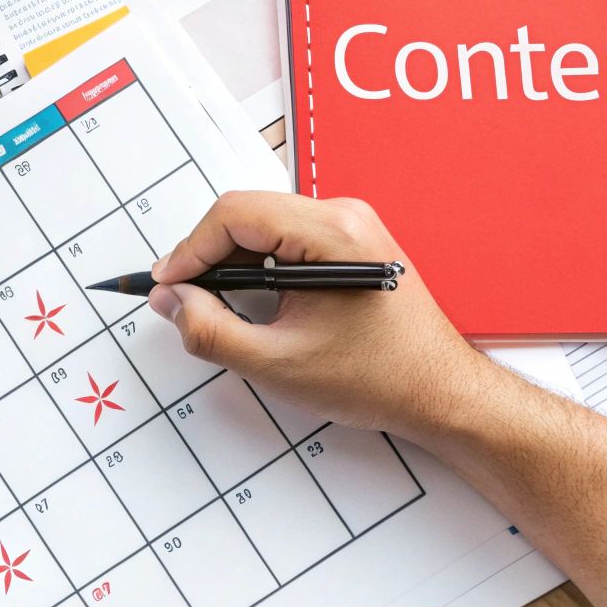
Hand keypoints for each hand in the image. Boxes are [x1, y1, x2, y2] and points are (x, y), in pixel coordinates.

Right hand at [152, 191, 606, 606]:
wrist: (442, 393)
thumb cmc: (377, 378)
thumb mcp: (278, 364)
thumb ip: (211, 331)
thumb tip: (170, 302)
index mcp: (331, 231)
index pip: (235, 214)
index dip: (189, 249)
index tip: (164, 287)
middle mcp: (344, 214)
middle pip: (247, 215)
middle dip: (206, 258)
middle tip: (180, 302)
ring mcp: (350, 226)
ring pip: (264, 228)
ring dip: (231, 265)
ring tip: (214, 310)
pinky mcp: (352, 243)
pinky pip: (286, 240)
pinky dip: (258, 269)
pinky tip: (250, 307)